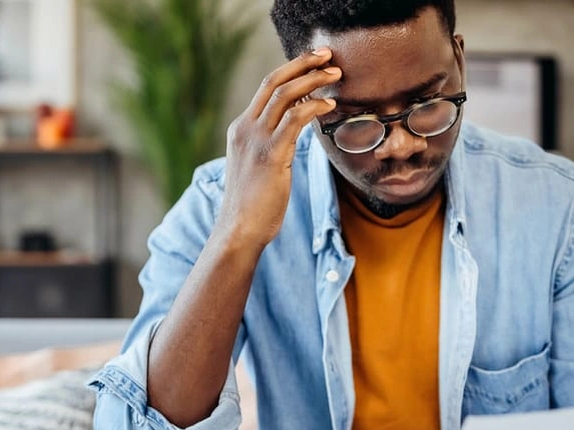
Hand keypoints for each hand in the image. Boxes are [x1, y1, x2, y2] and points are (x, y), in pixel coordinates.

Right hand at [215, 48, 340, 248]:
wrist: (238, 230)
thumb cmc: (252, 206)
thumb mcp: (257, 168)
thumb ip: (271, 146)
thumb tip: (293, 135)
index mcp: (240, 129)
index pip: (265, 89)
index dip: (291, 71)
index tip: (313, 62)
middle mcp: (245, 129)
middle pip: (273, 82)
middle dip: (302, 63)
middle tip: (327, 55)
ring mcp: (256, 141)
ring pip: (285, 95)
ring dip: (312, 80)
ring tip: (335, 75)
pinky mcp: (271, 155)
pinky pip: (295, 119)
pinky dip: (314, 106)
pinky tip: (330, 105)